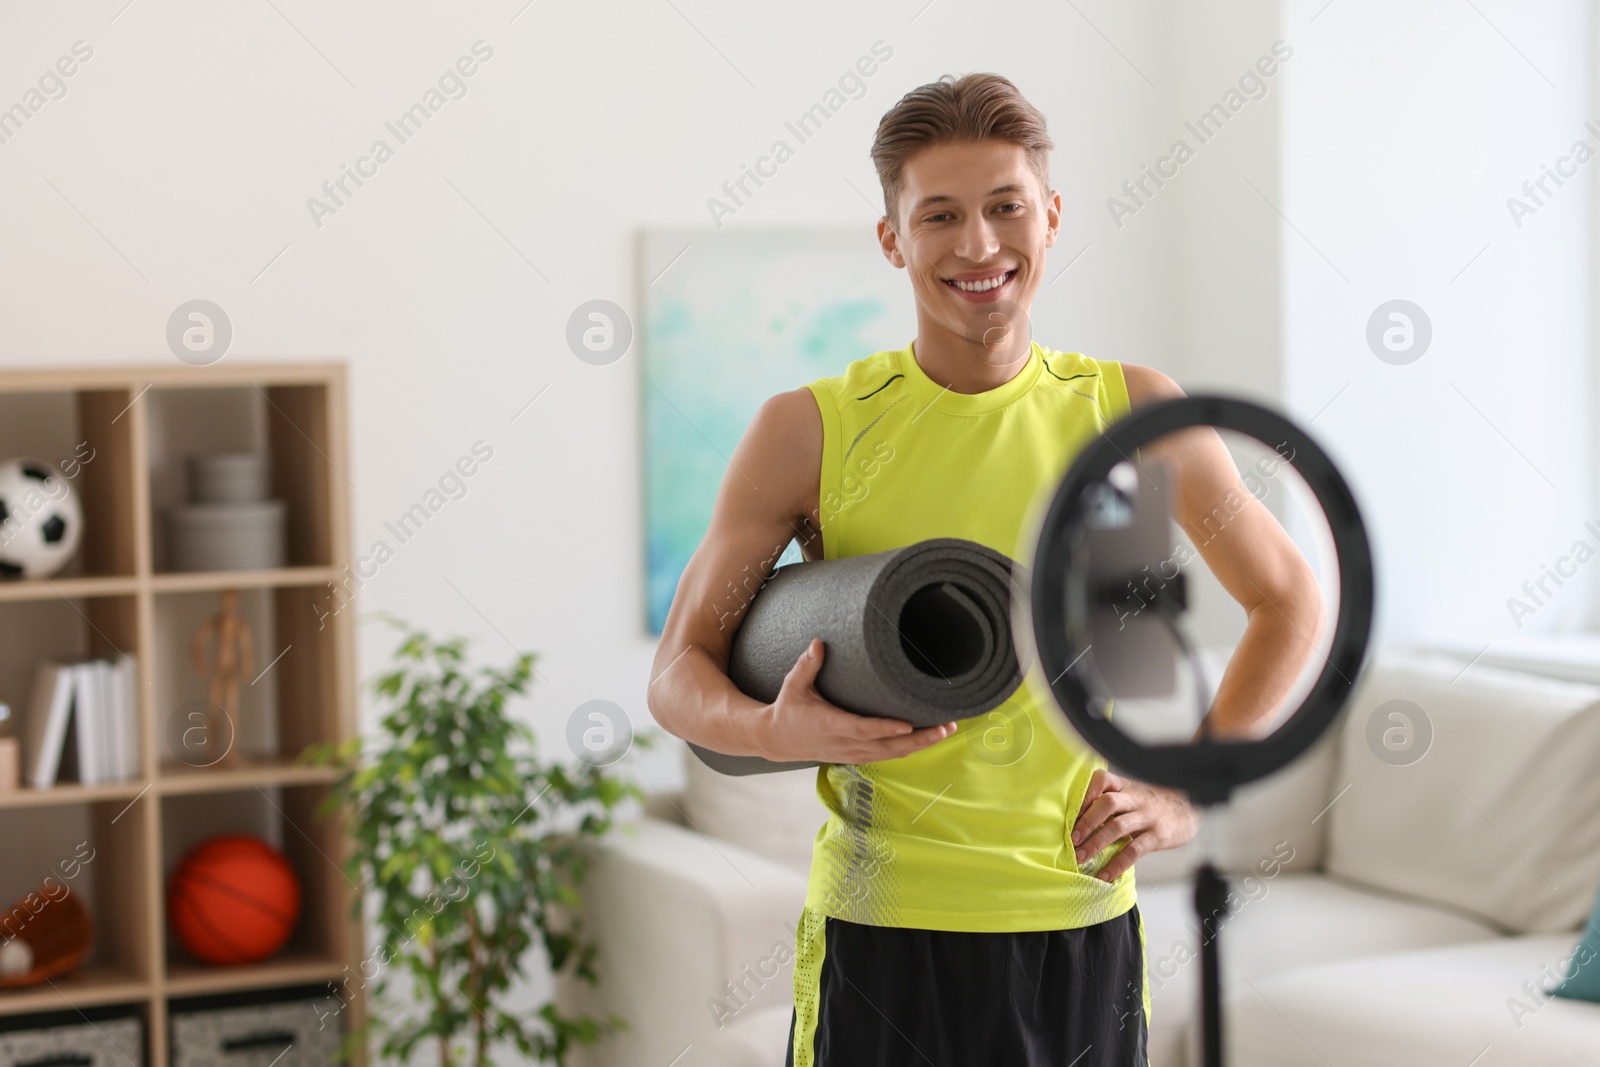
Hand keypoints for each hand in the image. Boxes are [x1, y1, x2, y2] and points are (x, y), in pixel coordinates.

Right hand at [755, 638, 956, 763]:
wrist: (778, 739)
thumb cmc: (788, 709)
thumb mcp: (793, 685)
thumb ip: (808, 664)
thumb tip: (819, 642)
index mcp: (830, 725)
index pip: (862, 730)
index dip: (885, 729)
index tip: (908, 724)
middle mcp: (845, 743)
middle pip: (887, 747)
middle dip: (919, 739)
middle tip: (945, 726)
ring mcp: (852, 753)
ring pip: (892, 754)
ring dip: (920, 745)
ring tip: (945, 730)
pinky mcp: (856, 756)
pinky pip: (887, 756)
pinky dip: (909, 749)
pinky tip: (928, 739)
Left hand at [1071, 767, 1200, 882]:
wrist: (1190, 810)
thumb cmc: (1152, 805)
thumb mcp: (1133, 795)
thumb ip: (1112, 801)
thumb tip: (1078, 821)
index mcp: (1126, 787)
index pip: (1102, 779)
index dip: (1085, 792)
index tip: (1071, 810)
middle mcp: (1136, 798)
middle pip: (1107, 803)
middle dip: (1086, 822)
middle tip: (1072, 840)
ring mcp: (1148, 816)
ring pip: (1118, 826)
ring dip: (1096, 843)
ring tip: (1081, 858)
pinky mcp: (1158, 835)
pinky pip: (1135, 849)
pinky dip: (1118, 863)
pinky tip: (1106, 874)